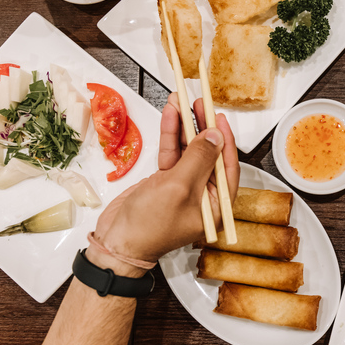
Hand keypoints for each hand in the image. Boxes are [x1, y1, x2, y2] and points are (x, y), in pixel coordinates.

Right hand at [87, 94, 239, 276]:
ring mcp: (183, 186)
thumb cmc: (150, 227)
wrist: (117, 242)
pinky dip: (171, 135)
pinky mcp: (165, 181)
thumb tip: (216, 136)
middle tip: (200, 104)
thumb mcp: (179, 188)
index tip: (219, 118)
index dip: (224, 139)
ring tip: (181, 101)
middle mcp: (203, 195)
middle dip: (203, 127)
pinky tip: (170, 115)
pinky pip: (172, 153)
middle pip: (208, 154)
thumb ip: (199, 159)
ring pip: (188, 150)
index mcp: (216, 205)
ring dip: (184, 126)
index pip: (227, 166)